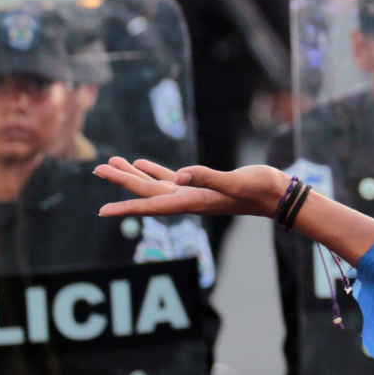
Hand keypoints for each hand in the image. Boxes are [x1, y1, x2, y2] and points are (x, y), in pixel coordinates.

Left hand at [95, 158, 290, 218]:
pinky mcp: (200, 184)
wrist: (277, 194)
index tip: (102, 212)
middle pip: (145, 191)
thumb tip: (181, 173)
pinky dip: (152, 170)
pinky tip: (139, 163)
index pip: (152, 205)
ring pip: (153, 184)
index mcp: (192, 201)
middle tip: (97, 169)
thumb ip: (209, 178)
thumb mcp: (235, 182)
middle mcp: (187, 199)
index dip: (126, 208)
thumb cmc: (259, 189)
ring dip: (132, 174)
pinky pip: (169, 177)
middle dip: (120, 181)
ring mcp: (192, 193)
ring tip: (111, 163)